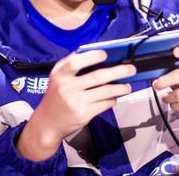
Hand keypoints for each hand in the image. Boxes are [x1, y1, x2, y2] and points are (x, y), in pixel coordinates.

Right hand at [17, 50, 135, 160]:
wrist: (47, 123)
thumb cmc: (56, 97)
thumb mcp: (58, 78)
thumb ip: (73, 66)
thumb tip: (100, 56)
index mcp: (60, 74)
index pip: (76, 61)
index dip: (93, 56)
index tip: (106, 54)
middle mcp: (67, 87)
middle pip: (98, 76)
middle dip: (119, 71)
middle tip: (131, 69)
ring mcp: (75, 101)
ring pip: (105, 91)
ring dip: (120, 88)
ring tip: (127, 86)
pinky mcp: (83, 114)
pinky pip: (104, 104)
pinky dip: (112, 100)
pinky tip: (115, 98)